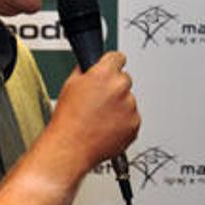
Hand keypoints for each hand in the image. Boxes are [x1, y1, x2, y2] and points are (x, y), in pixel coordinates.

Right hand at [48, 51, 139, 172]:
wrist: (71, 147)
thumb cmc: (69, 120)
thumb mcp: (70, 85)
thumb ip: (86, 70)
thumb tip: (92, 66)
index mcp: (104, 74)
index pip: (117, 58)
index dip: (111, 64)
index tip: (110, 69)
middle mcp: (120, 88)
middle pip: (124, 79)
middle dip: (114, 87)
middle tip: (99, 101)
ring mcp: (130, 107)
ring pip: (128, 100)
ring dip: (119, 106)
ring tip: (100, 117)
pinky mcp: (135, 124)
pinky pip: (132, 118)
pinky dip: (123, 122)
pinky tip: (106, 126)